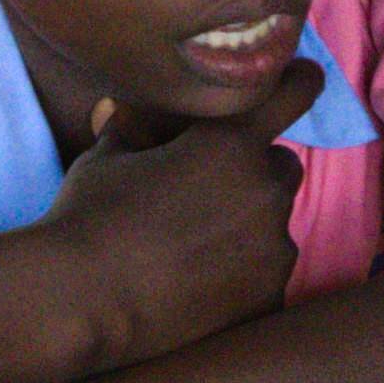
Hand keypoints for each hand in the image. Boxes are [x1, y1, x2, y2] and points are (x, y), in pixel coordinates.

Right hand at [36, 60, 319, 365]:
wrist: (81, 303)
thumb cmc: (89, 219)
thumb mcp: (106, 158)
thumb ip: (131, 129)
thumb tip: (119, 112)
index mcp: (232, 143)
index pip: (294, 92)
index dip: (298, 81)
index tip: (301, 79)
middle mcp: (265, 190)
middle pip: (282, 166)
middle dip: (254, 172)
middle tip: (206, 192)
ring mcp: (273, 248)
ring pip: (274, 223)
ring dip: (247, 226)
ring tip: (192, 247)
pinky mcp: (269, 297)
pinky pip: (265, 274)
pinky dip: (241, 275)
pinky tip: (196, 285)